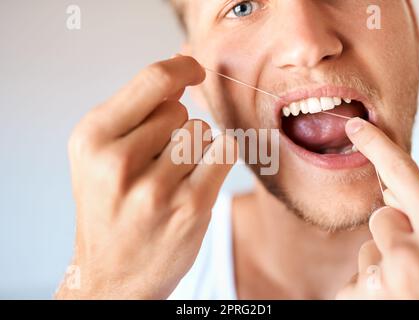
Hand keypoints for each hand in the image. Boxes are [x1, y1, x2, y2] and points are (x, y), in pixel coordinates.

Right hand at [55, 56, 236, 298]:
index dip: (180, 67)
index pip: (152, 81)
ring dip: (193, 150)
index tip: (193, 69)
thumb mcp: (99, 155)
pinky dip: (216, 159)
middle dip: (174, 128)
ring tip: (169, 179)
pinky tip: (197, 180)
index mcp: (91, 140)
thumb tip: (181, 65)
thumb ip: (136, 110)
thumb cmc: (109, 209)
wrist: (113, 275)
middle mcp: (118, 162)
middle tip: (154, 163)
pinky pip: (224, 151)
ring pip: (202, 132)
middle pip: (178, 110)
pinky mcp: (191, 207)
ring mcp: (157, 188)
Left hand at [336, 118, 418, 299]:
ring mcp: (384, 282)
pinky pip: (357, 278)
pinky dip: (371, 289)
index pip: (403, 174)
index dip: (377, 145)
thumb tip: (391, 193)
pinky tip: (394, 302)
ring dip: (385, 265)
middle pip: (381, 217)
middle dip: (397, 233)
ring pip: (368, 249)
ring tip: (413, 289)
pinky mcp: (360, 300)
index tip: (355, 127)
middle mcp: (413, 258)